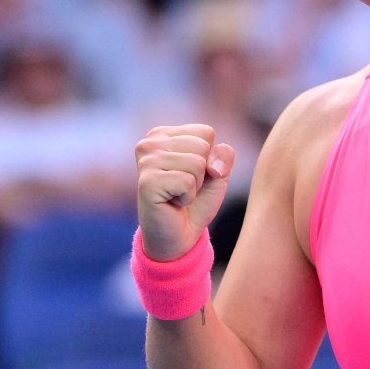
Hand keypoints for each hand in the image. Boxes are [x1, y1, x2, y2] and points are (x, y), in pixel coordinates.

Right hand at [134, 124, 235, 260]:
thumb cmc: (197, 200)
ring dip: (196, 185)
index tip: (192, 174)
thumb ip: (224, 154)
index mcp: (162, 135)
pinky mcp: (147, 182)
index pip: (206, 132)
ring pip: (197, 163)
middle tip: (185, 187)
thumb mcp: (218, 171)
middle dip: (203, 172)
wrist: (180, 235)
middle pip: (202, 145)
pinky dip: (188, 196)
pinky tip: (174, 203)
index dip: (209, 157)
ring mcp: (145, 162)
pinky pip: (188, 181)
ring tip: (179, 194)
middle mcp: (148, 144)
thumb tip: (213, 165)